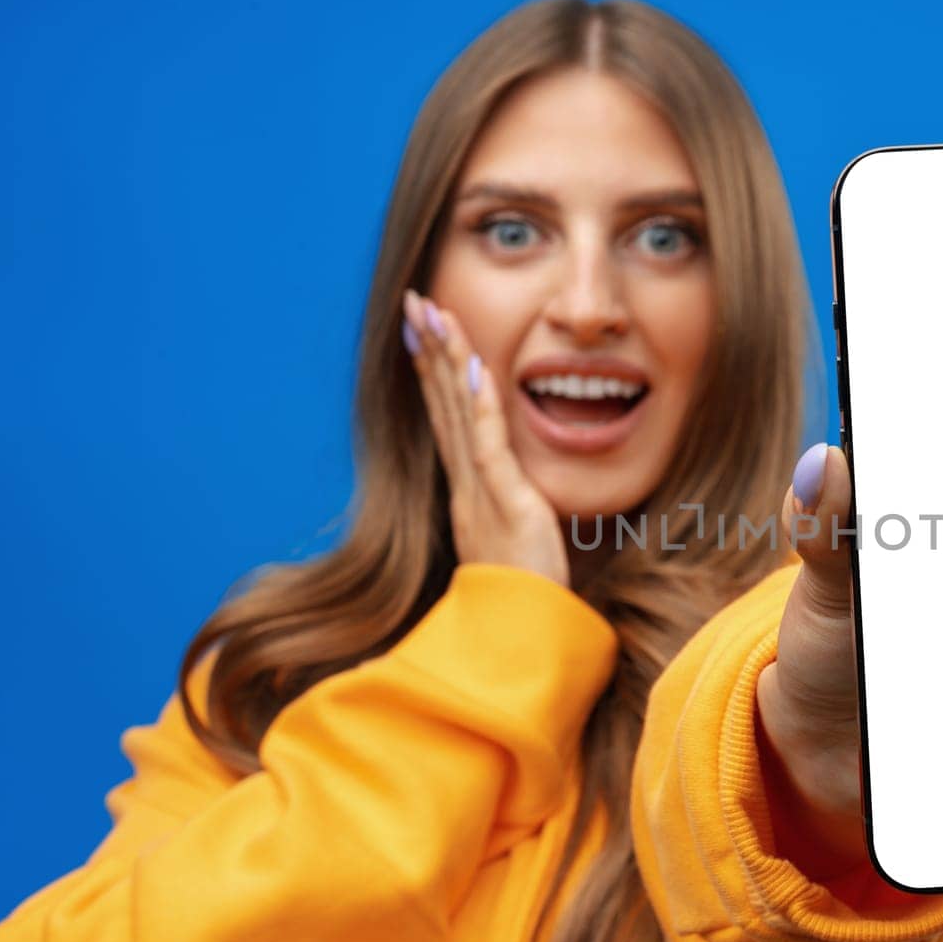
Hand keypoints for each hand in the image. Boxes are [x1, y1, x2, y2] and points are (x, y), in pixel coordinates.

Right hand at [402, 289, 568, 587]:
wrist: (526, 638)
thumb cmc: (528, 597)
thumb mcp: (518, 541)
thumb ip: (514, 509)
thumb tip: (520, 488)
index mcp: (469, 492)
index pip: (448, 420)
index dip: (433, 373)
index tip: (421, 332)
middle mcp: (468, 487)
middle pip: (443, 406)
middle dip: (428, 351)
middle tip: (414, 303)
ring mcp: (484, 494)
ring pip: (459, 416)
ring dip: (445, 361)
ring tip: (432, 315)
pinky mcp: (508, 505)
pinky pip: (490, 446)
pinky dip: (480, 405)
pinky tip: (473, 367)